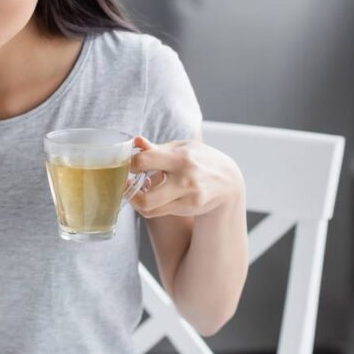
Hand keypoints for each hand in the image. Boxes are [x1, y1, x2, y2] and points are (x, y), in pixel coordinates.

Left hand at [129, 136, 244, 218]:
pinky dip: (147, 205)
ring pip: (148, 208)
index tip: (125, 164)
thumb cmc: (200, 159)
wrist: (228, 181)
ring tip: (135, 189)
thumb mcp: (182, 147)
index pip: (143, 161)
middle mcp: (185, 179)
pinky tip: (148, 194)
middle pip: (144, 198)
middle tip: (125, 182)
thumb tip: (135, 141)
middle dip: (128, 191)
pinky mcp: (188, 208)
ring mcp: (187, 197)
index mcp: (180, 157)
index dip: (127, 164)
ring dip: (135, 200)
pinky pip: (156, 211)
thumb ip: (156, 148)